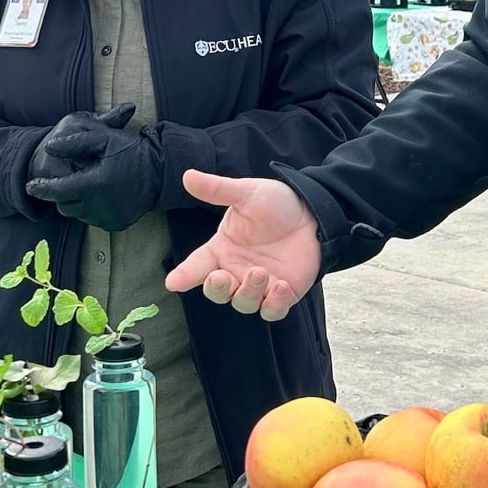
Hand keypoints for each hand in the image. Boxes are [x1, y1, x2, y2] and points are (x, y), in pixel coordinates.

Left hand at [26, 103, 162, 231]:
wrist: (162, 171)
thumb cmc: (131, 151)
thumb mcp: (103, 139)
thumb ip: (74, 142)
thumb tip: (49, 147)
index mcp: (94, 184)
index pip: (58, 191)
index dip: (42, 188)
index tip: (31, 186)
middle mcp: (100, 206)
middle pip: (65, 206)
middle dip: (62, 194)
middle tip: (68, 180)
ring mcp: (109, 218)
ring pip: (79, 215)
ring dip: (77, 202)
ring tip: (87, 185)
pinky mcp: (117, 224)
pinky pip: (94, 220)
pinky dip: (92, 209)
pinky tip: (101, 195)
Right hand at [165, 172, 320, 321]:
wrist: (313, 213)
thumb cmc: (276, 204)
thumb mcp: (246, 193)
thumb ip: (218, 189)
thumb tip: (188, 176)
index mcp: (222, 249)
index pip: (196, 266)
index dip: (184, 276)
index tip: (173, 282)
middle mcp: (236, 270)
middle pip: (217, 292)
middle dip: (216, 289)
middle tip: (221, 276)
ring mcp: (259, 285)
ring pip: (243, 303)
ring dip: (248, 292)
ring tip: (259, 272)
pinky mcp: (282, 294)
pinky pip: (272, 311)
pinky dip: (274, 304)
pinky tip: (281, 287)